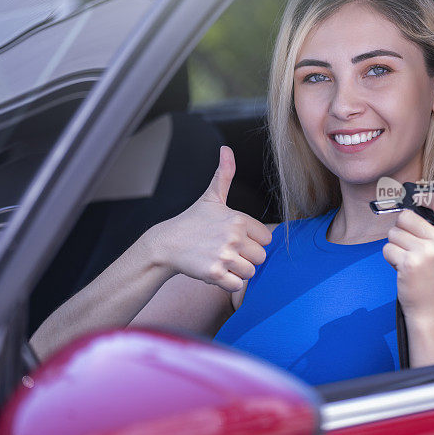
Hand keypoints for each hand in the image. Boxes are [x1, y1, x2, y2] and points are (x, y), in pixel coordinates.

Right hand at [150, 146, 272, 291]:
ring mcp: (223, 256)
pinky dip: (227, 283)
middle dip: (246, 258)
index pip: (266, 238)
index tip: (233, 238)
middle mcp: (233, 236)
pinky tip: (214, 271)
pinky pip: (237, 286)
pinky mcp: (214, 274)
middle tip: (225, 251)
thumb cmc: (192, 221)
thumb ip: (224, 174)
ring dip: (237, 271)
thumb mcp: (211, 197)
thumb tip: (226, 149)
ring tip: (219, 261)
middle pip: (261, 257)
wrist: (167, 244)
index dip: (252, 241)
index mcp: (238, 219)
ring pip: (250, 272)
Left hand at [382, 192, 433, 320]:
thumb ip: (432, 226)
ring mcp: (427, 252)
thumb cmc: (433, 276)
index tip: (417, 199)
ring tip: (409, 260)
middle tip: (410, 247)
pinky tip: (403, 269)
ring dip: (395, 245)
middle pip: (406, 215)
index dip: (426, 195)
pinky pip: (387, 248)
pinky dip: (390, 258)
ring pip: (393, 232)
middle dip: (401, 229)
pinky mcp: (409, 263)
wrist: (432, 308)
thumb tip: (409, 200)